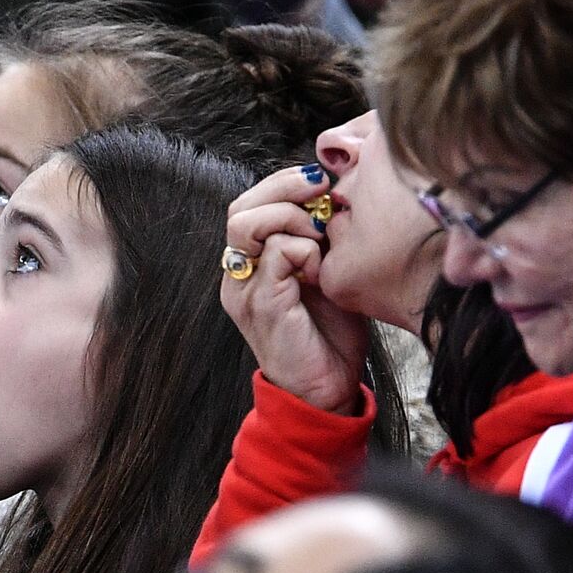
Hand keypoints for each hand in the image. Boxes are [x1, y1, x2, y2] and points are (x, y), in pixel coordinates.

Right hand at [222, 165, 368, 414]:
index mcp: (250, 265)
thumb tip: (334, 193)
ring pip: (248, 223)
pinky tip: (322, 271)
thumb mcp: (324, 273)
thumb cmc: (329, 335)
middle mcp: (238, 275)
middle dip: (285, 189)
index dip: (284, 184)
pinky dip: (306, 250)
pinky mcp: (261, 304)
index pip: (250, 204)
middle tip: (323, 195)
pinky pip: (277, 253)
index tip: (324, 185)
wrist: (327, 389)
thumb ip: (318, 238)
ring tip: (320, 238)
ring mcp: (244, 290)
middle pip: (240, 207)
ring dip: (293, 218)